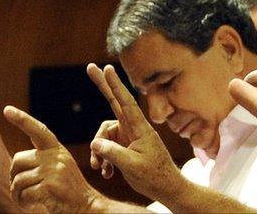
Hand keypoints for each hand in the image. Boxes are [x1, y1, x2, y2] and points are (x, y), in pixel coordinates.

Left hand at [5, 106, 98, 212]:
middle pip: (18, 159)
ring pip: (18, 179)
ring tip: (27, 199)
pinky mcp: (50, 187)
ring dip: (18, 194)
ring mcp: (53, 171)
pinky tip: (32, 205)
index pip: (38, 130)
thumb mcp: (60, 167)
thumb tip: (18, 160)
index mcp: (57, 149)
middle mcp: (56, 157)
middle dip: (14, 176)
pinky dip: (23, 202)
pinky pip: (24, 193)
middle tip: (21, 189)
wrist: (86, 206)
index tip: (7, 109)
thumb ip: (44, 159)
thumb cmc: (68, 190)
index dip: (22, 119)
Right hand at [88, 64, 182, 201]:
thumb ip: (113, 153)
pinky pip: (106, 147)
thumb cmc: (154, 176)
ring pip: (104, 135)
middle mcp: (132, 128)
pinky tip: (106, 173)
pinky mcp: (124, 146)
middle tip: (90, 68)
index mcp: (139, 128)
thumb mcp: (132, 166)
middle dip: (102, 86)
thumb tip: (95, 142)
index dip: (115, 85)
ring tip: (99, 168)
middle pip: (114, 102)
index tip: (108, 68)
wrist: (166, 188)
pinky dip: (103, 159)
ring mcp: (127, 136)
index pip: (126, 102)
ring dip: (98, 152)